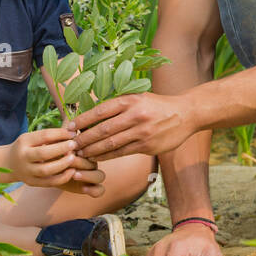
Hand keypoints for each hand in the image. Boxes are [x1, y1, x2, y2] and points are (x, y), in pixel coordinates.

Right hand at [8, 126, 104, 189]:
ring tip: (73, 157)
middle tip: (74, 145)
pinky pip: (49, 182)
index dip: (60, 134)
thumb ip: (48, 136)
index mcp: (24, 141)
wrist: (8, 164)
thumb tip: (72, 132)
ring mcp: (26, 171)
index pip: (44, 136)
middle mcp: (23, 156)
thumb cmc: (26, 147)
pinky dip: (62, 178)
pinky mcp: (32, 182)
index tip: (72, 133)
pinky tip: (72, 171)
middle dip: (61, 148)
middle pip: (43, 153)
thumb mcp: (31, 137)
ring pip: (46, 170)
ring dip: (62, 164)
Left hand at [67, 92, 196, 161]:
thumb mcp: (139, 97)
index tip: (69, 127)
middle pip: (102, 129)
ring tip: (80, 153)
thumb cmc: (157, 106)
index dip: (82, 120)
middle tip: (70, 145)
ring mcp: (141, 132)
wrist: (185, 114)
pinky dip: (107, 156)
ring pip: (110, 143)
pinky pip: (122, 152)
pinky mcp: (147, 146)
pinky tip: (97, 158)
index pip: (100, 111)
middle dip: (83, 138)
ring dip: (92, 150)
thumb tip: (92, 114)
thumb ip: (119, 104)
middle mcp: (134, 115)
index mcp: (130, 100)